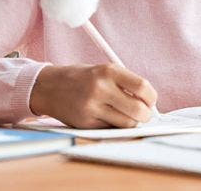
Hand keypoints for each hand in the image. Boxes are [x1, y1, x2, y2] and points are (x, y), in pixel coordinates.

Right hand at [29, 64, 157, 128]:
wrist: (48, 87)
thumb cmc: (83, 78)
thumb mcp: (104, 71)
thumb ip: (126, 84)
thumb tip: (150, 104)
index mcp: (108, 71)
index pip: (142, 87)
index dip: (152, 98)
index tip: (151, 101)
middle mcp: (100, 88)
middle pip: (138, 110)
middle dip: (146, 115)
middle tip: (144, 114)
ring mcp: (91, 107)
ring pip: (126, 123)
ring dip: (132, 123)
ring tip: (127, 116)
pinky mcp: (85, 123)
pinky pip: (111, 129)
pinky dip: (115, 126)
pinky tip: (109, 118)